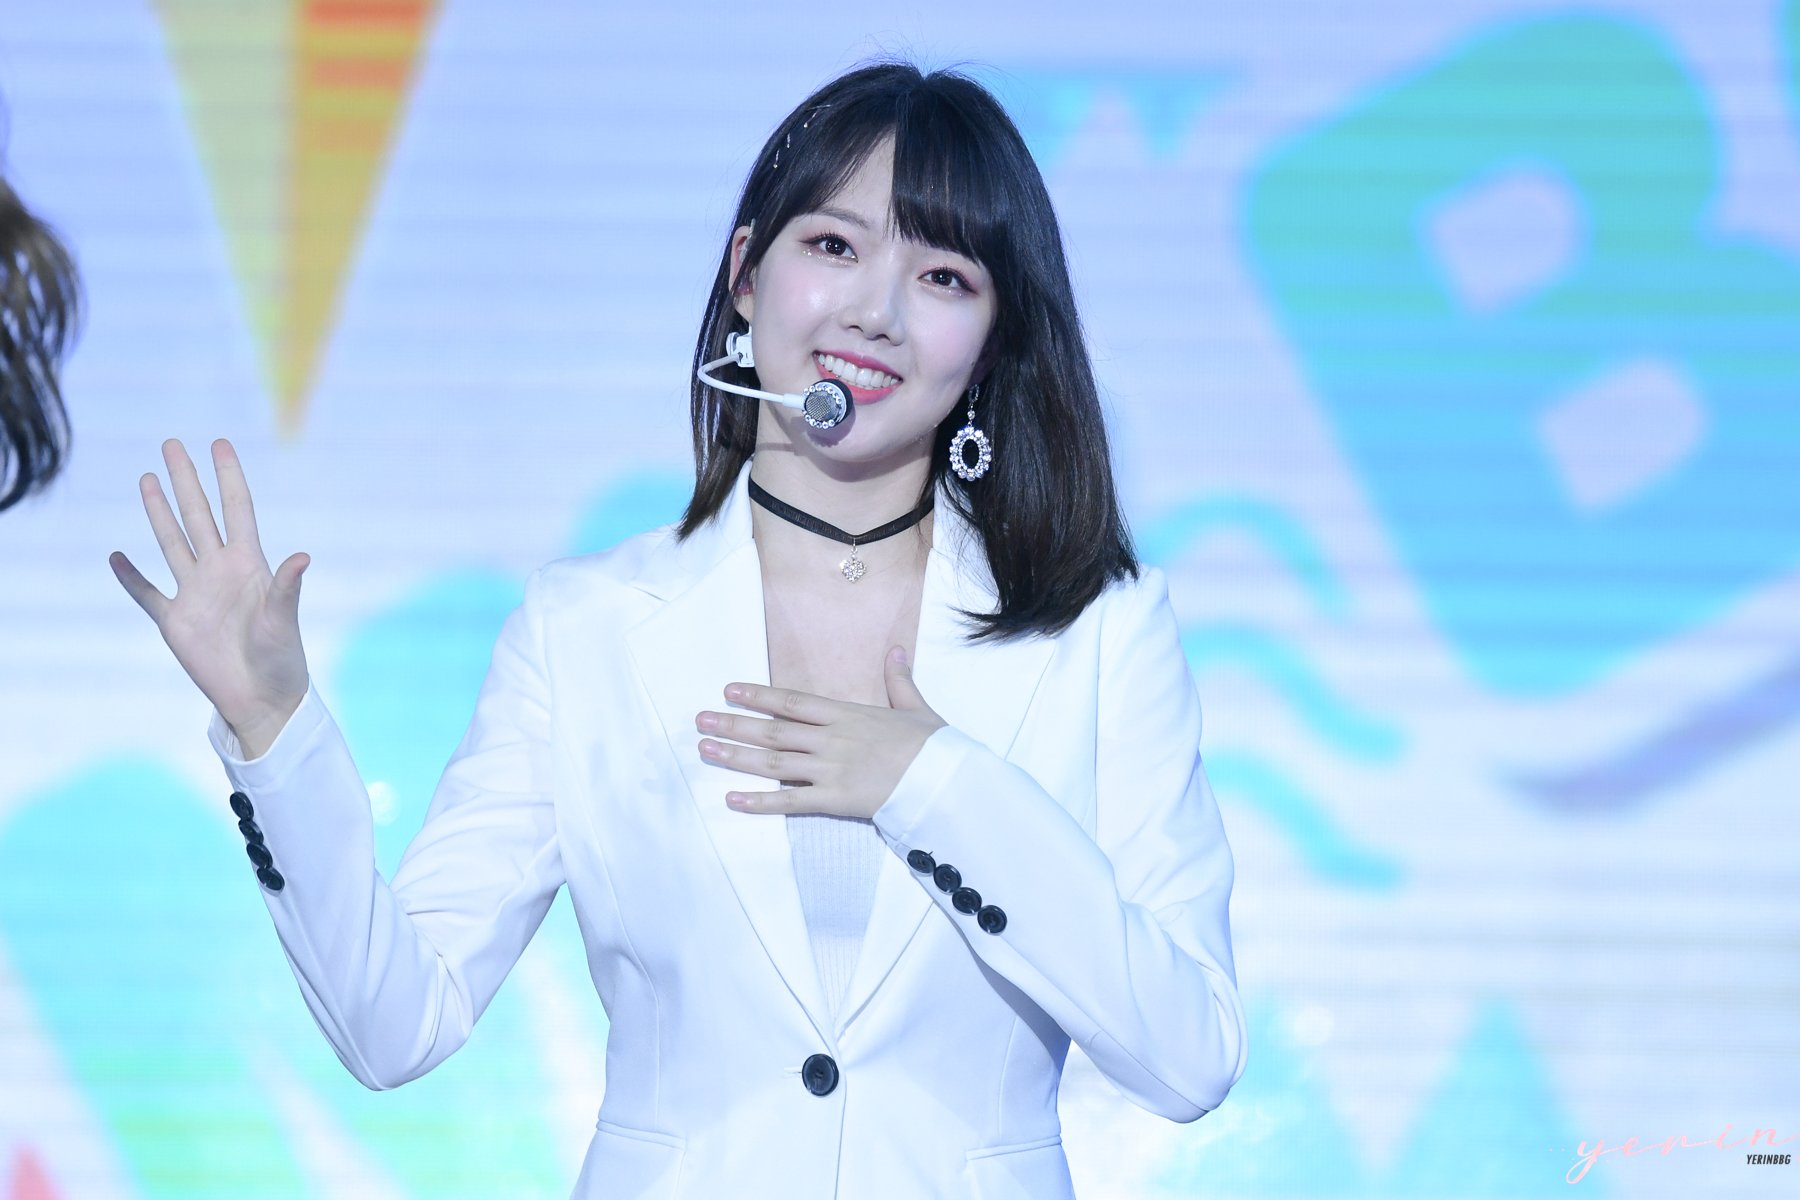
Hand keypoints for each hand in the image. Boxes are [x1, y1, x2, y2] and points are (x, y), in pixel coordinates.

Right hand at [109, 439, 310, 748]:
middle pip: (198, 515)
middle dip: (185, 480)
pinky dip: (131, 576)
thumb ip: (286, 587)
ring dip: (158, 511)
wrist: (262, 699)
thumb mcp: (284, 619)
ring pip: (172, 542)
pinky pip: (147, 593)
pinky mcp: (175, 621)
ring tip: (146, 478)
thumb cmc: (282, 659)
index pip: (237, 509)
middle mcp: (220, 571)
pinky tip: (117, 556)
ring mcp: (195, 593)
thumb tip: (302, 556)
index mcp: (249, 565)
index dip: (228, 477)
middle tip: (172, 444)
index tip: (219, 443)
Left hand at [694, 646, 946, 818]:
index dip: (759, 695)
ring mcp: (830, 770)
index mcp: (848, 715)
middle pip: (773, 732)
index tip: (729, 690)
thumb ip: (898, 680)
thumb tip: (896, 650)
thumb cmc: (933, 746)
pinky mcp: (835, 800)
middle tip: (700, 721)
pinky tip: (732, 799)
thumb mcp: (915, 707)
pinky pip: (790, 802)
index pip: (793, 702)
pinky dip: (760, 802)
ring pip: (773, 763)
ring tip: (705, 751)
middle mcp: (832, 740)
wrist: (946, 781)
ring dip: (736, 757)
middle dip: (734, 725)